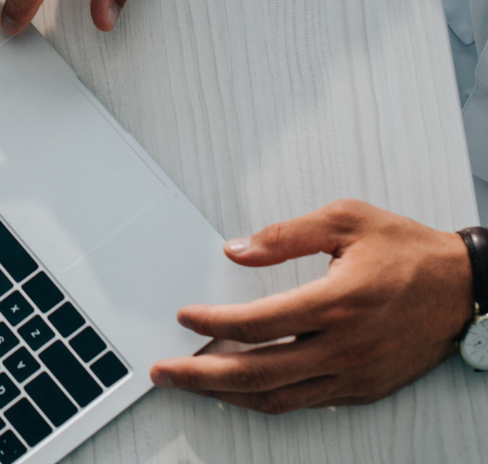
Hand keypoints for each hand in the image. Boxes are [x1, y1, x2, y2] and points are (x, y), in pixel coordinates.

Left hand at [151, 200, 474, 412]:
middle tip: (163, 371)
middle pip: (255, 372)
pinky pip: (303, 402)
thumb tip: (236, 250)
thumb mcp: (346, 220)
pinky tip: (240, 389)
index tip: (184, 316)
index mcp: (336, 302)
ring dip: (227, 395)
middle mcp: (343, 347)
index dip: (211, 323)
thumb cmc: (408, 251)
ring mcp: (353, 374)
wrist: (466, 288)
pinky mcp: (362, 389)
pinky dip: (266, 399)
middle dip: (200, 376)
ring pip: (277, 397)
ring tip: (191, 385)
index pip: (255, 323)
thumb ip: (284, 234)